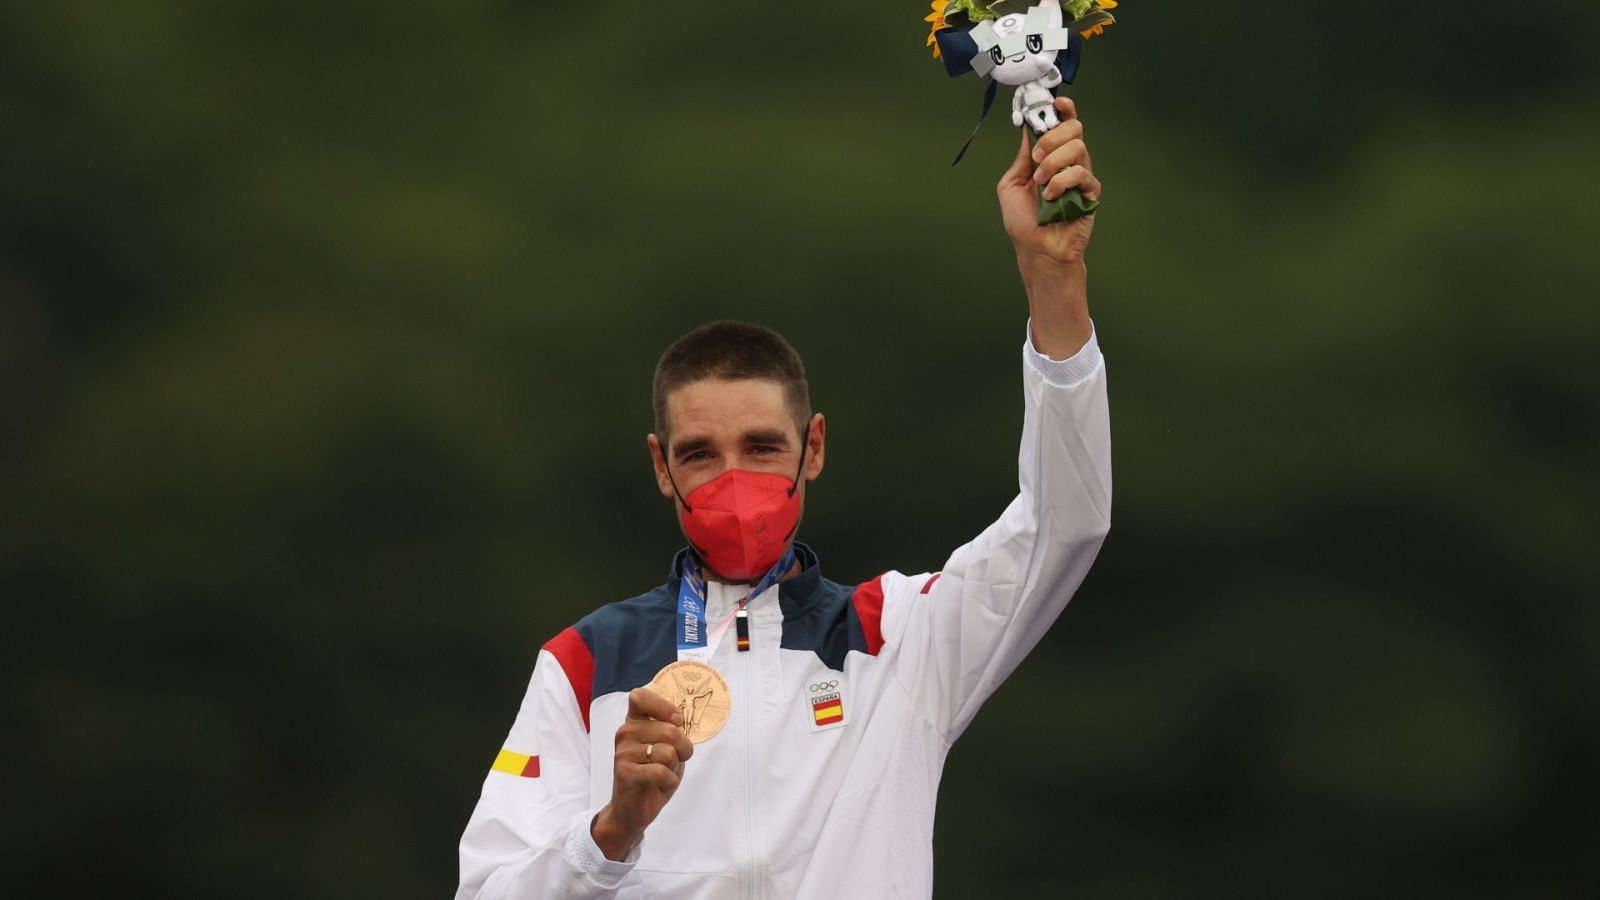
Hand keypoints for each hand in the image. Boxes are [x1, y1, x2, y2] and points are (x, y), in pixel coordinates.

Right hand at [591, 688, 694, 859]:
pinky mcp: (625, 773)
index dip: (663, 706)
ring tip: (662, 774)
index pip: (640, 696)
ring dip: (674, 768)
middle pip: (670, 730)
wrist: (632, 810)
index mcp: (634, 722)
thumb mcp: (666, 748)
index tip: (677, 721)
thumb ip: (671, 731)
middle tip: (675, 761)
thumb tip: (681, 720)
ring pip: (668, 753)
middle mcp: (625, 733)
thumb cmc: (653, 775)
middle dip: (684, 749)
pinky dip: (669, 782)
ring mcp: (623, 753)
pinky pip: (662, 772)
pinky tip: (659, 785)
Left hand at [996, 96, 1099, 269]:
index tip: (1056, 102)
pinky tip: (1050, 198)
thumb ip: (1021, 159)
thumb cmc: (1025, 223)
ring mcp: (1080, 176)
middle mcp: (1067, 163)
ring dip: (1054, 163)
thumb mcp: (1010, 185)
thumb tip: (1027, 132)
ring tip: (1040, 183)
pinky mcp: (1090, 192)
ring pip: (1078, 148)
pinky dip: (1061, 183)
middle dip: (1053, 137)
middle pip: (1074, 129)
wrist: (1038, 251)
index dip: (1063, 109)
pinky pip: (1082, 174)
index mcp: (1050, 157)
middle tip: (1038, 157)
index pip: (1062, 125)